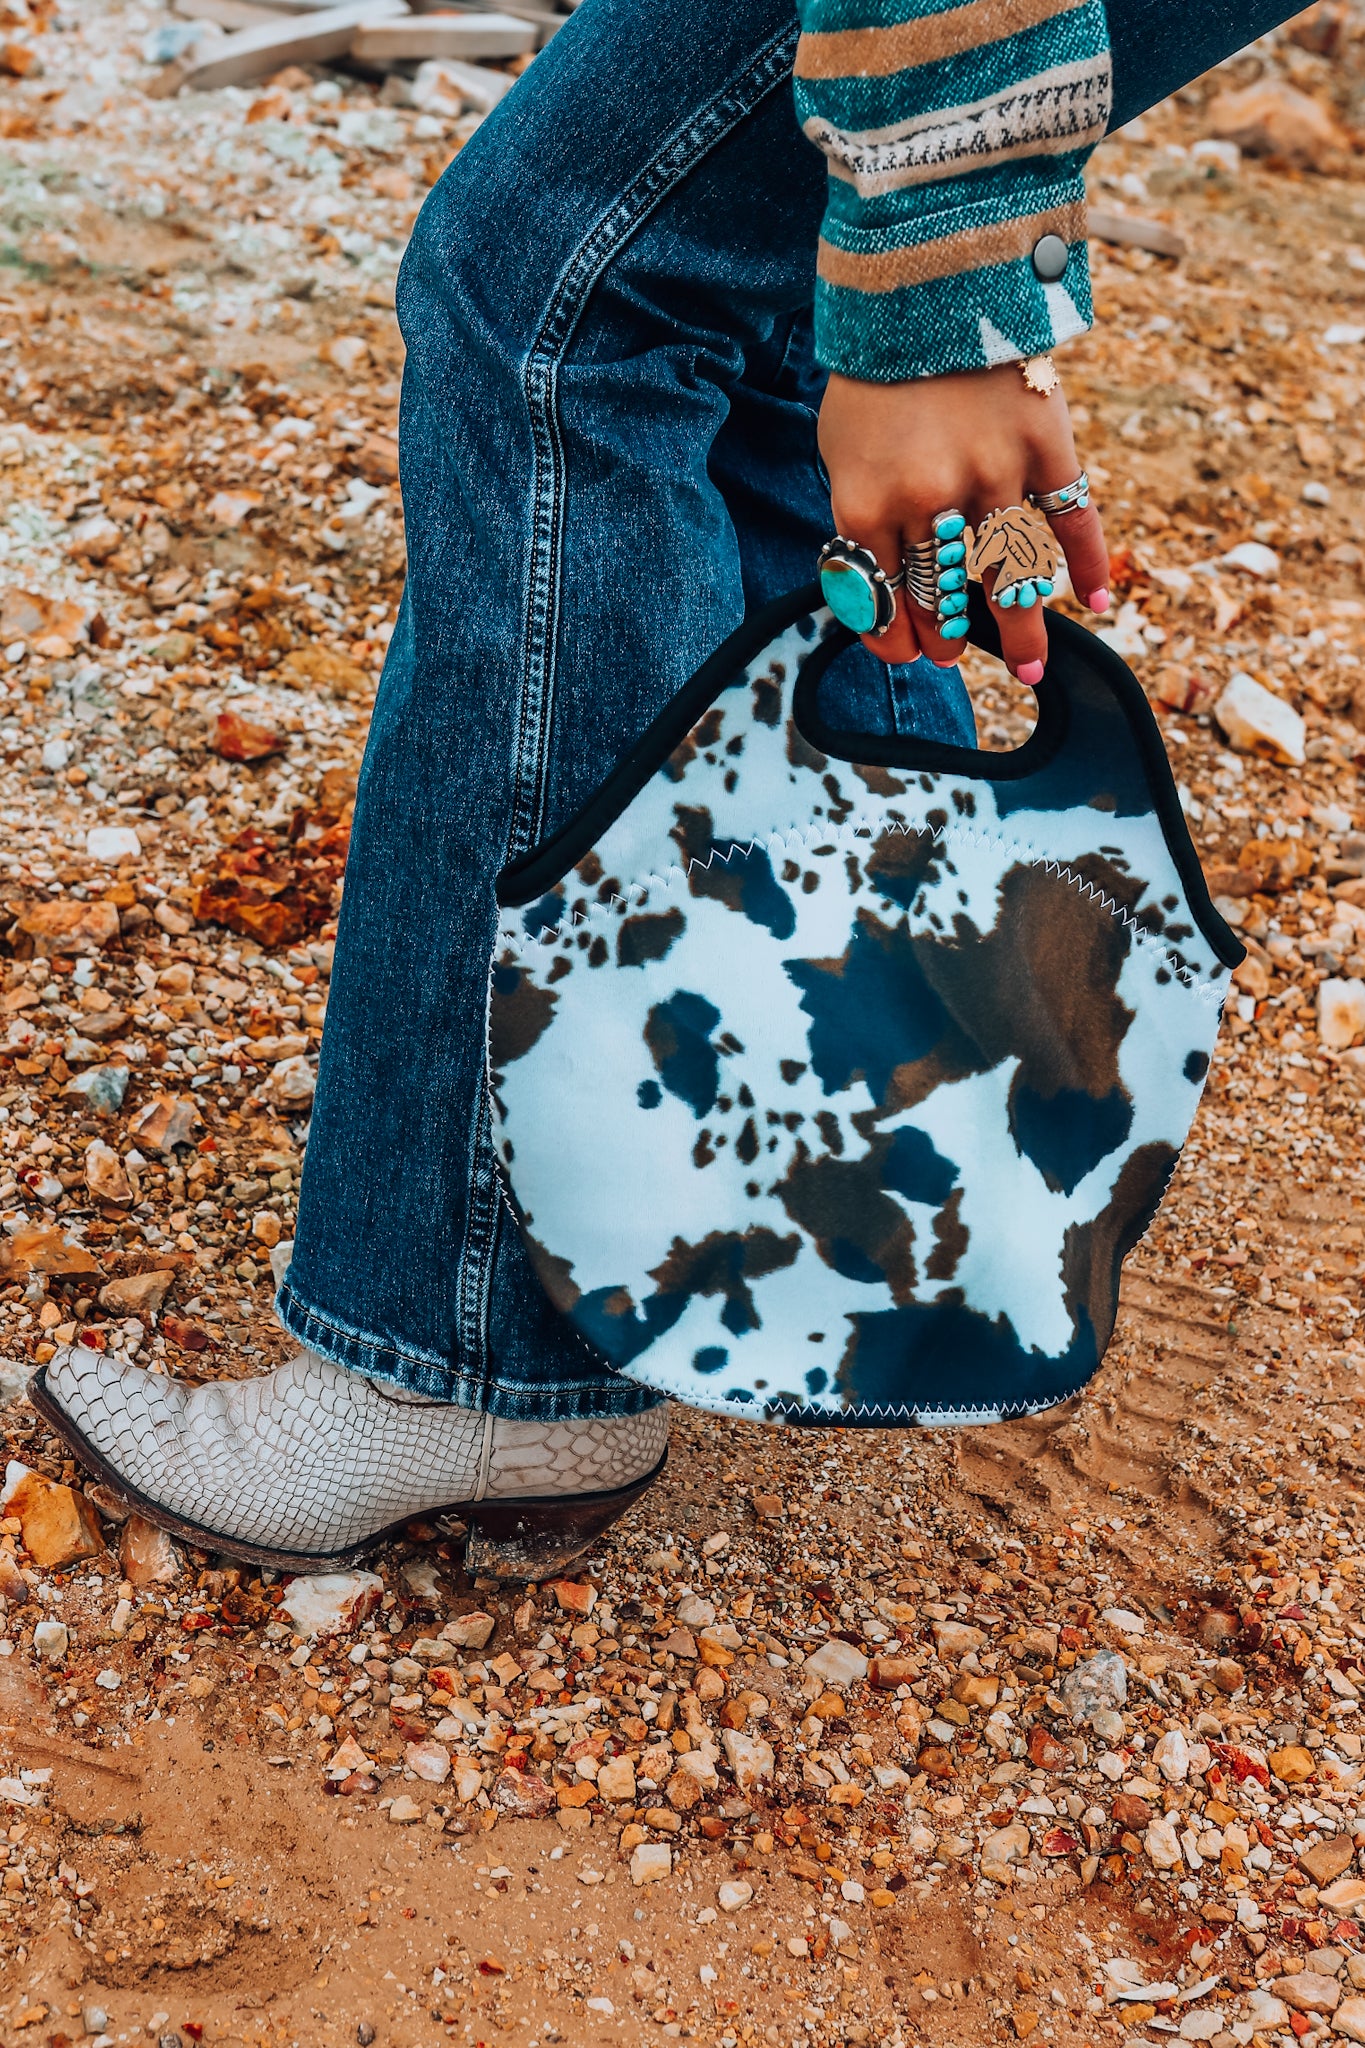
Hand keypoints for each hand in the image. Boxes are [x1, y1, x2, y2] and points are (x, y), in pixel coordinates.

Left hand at [817, 363, 1110, 684]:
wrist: (928, 286)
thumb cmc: (876, 380)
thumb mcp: (840, 452)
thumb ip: (861, 520)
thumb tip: (881, 591)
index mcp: (867, 504)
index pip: (884, 599)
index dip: (894, 638)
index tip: (905, 653)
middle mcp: (931, 500)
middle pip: (945, 598)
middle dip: (947, 637)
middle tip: (950, 651)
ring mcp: (994, 474)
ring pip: (1011, 577)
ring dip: (1020, 630)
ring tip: (1026, 666)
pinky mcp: (1046, 445)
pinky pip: (1075, 519)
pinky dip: (1090, 564)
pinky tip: (1096, 603)